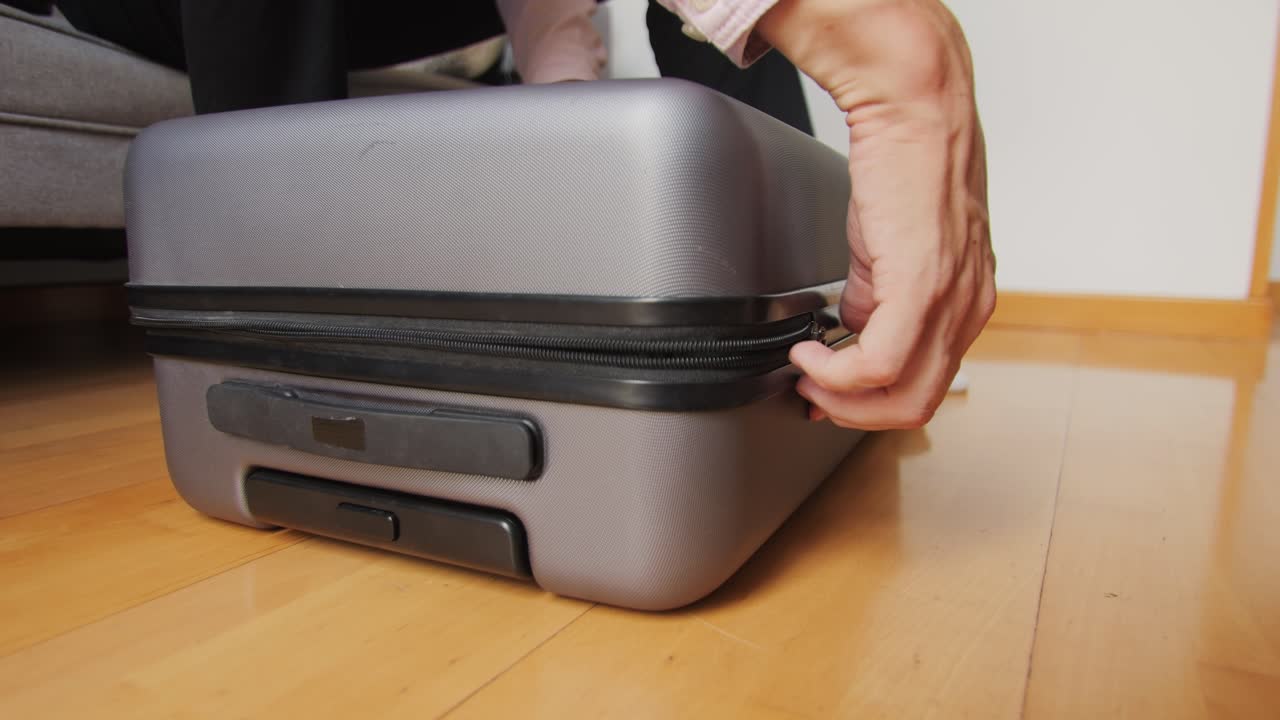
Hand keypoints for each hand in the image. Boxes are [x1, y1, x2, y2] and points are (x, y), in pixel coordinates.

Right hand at [757, 0, 994, 429]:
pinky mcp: (923, 288)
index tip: (828, 394)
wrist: (915, 109)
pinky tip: (810, 350)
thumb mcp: (893, 244)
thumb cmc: (906, 161)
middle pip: (918, 405)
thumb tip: (849, 326)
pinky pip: (879, 366)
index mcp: (966, 301)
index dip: (872, 402)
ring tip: (808, 373)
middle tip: (813, 394)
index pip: (927, 382)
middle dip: (854, 413)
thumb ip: (875, 294)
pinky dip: (836, 373)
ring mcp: (951, 302)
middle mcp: (968, 309)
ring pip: (905, 398)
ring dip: (844, 399)